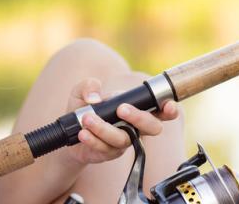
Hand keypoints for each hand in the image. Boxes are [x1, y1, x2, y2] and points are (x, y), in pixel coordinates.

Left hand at [63, 78, 179, 164]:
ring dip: (105, 128)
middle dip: (140, 118)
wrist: (69, 131)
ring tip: (87, 119)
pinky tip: (83, 133)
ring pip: (124, 139)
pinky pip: (106, 148)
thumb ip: (89, 86)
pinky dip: (93, 140)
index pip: (160, 110)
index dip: (170, 110)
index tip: (168, 106)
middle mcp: (134, 126)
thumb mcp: (82, 91)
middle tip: (121, 109)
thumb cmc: (83, 108)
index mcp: (135, 108)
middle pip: (153, 128)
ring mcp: (123, 141)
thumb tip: (95, 98)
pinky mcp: (110, 153)